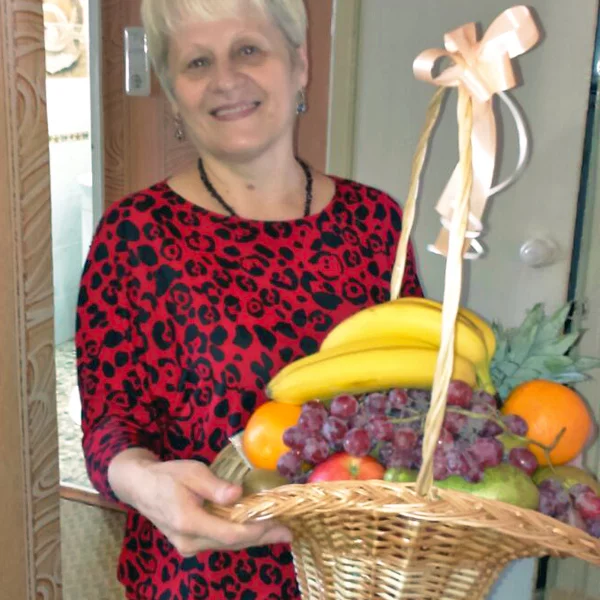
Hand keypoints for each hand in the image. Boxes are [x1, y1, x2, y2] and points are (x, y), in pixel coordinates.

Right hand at [108, 449, 291, 556]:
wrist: (140, 486)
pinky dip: (240, 535)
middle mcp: (188, 542)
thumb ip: (214, 486)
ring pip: (227, 544)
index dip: (256, 529)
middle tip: (288, 532)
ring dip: (253, 538)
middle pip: (232, 542)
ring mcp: (188, 546)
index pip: (229, 532)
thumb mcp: (191, 472)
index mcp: (188, 522)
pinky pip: (220, 541)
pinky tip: (257, 529)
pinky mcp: (190, 543)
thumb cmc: (167, 476)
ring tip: (278, 531)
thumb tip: (238, 494)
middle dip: (262, 537)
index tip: (279, 523)